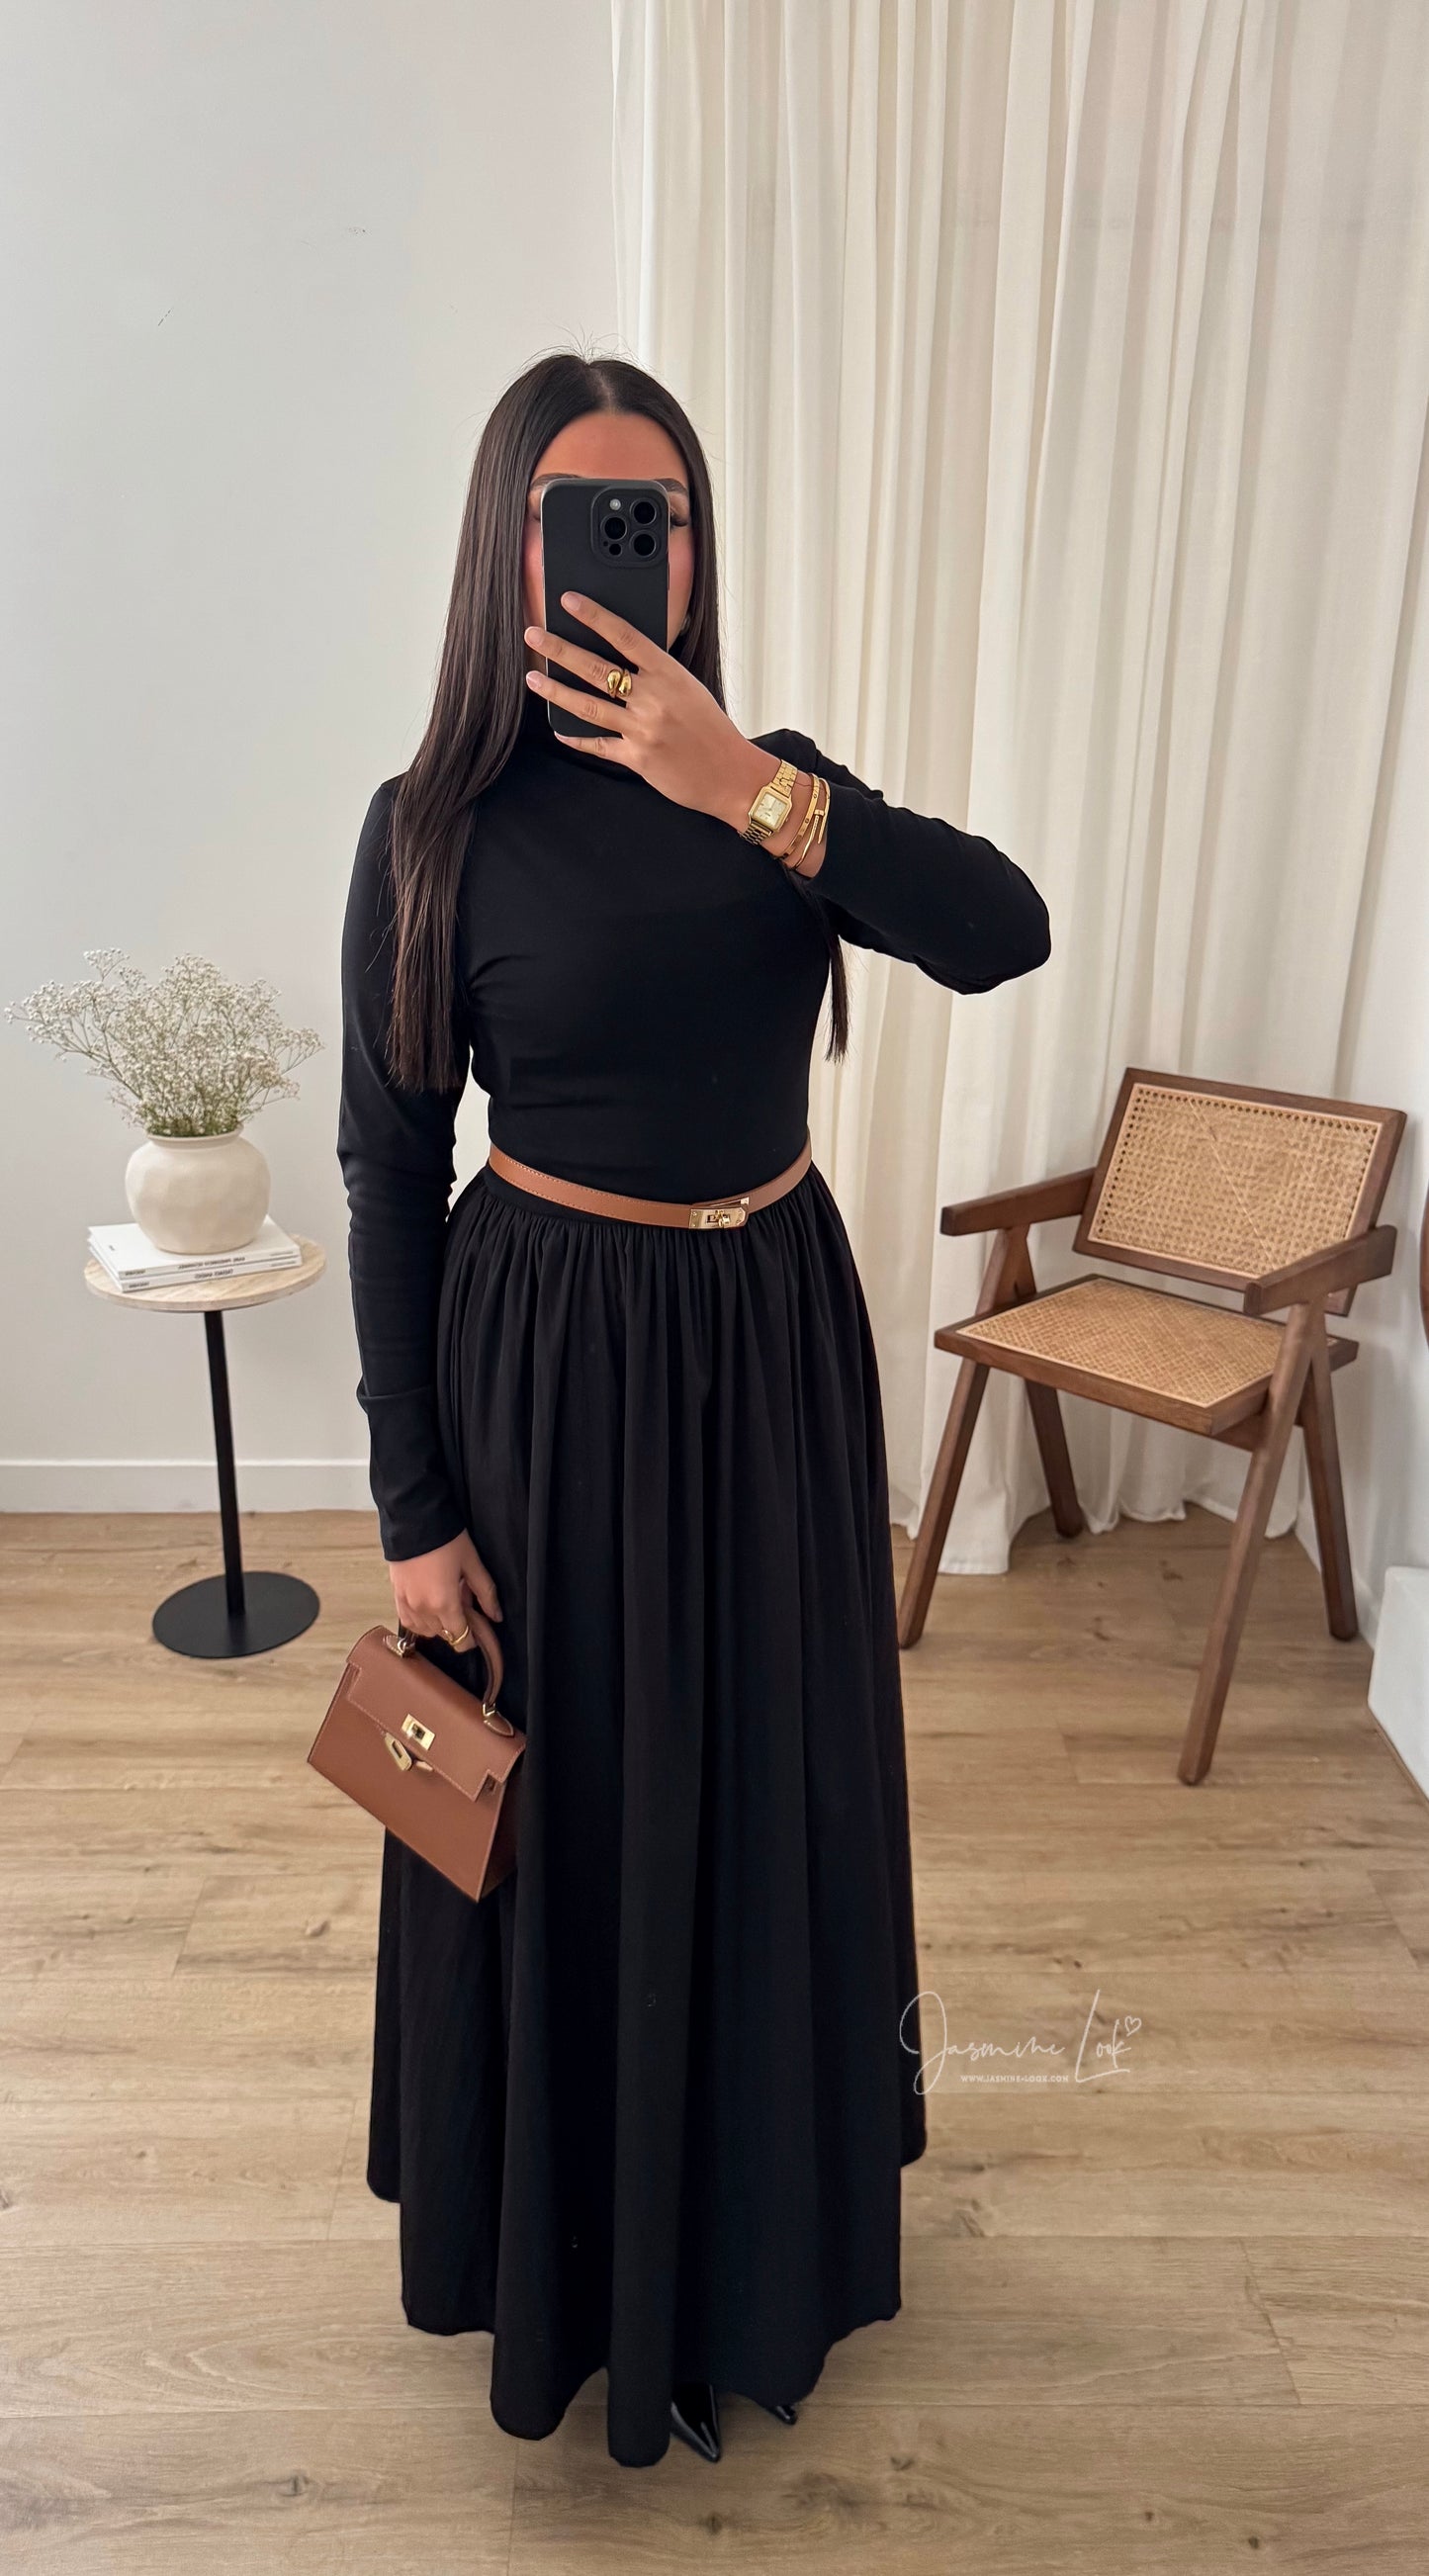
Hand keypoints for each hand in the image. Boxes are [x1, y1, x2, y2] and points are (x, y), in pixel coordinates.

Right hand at [388, 1529, 502, 1648]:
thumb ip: (485, 1593)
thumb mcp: (472, 1564)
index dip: (472, 1639)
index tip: (479, 1630)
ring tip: (446, 1602)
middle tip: (465, 1604)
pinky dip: (420, 1620)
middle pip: (444, 1636)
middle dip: (457, 1627)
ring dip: (438, 1625)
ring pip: (425, 1631)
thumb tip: (496, 1616)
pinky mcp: (396, 1596)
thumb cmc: (446, 1540)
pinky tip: (429, 1606)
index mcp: (444, 1604)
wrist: (414, 1520)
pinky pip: (408, 1621)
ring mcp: (406, 1604)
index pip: (460, 1639)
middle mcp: (423, 1609)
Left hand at [523, 592, 818, 857]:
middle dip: (559, 650)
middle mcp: (653, 699)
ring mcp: (643, 729)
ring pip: (588, 705)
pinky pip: (598, 745)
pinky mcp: (637, 758)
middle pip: (596, 668)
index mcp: (669, 674)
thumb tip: (620, 659)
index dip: (594, 616)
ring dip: (556, 691)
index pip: (625, 636)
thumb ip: (657, 675)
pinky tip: (558, 729)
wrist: (732, 775)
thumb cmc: (713, 730)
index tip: (569, 601)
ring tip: (533, 679)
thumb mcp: (690, 689)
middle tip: (534, 635)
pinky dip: (576, 737)